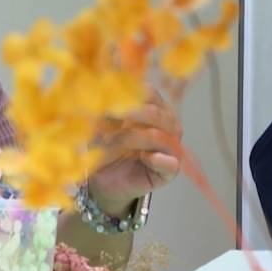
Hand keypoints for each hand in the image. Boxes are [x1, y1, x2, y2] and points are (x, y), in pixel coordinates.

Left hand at [88, 89, 182, 215]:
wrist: (104, 178)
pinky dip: (154, 159)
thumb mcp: (100, 124)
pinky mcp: (170, 169)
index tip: (106, 101)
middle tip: (106, 118)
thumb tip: (100, 97)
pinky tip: (141, 157)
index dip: (128, 96)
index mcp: (154, 107)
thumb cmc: (106, 146)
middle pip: (155, 113)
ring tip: (107, 142)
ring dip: (129, 138)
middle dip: (129, 114)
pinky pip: (169, 162)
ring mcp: (171, 146)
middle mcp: (168, 124)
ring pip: (157, 136)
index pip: (149, 93)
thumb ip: (105, 110)